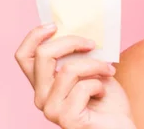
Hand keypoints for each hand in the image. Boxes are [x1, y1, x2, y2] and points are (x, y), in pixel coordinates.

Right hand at [15, 24, 134, 128]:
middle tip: (93, 44)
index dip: (34, 36)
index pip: (24, 56)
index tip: (55, 25)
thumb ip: (79, 54)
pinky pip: (83, 87)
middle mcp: (41, 96)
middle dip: (72, 41)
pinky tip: (103, 93)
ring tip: (108, 71)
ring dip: (95, 65)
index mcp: (44, 83)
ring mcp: (51, 109)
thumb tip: (78, 28)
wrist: (120, 125)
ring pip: (68, 69)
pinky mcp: (66, 118)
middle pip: (43, 55)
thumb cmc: (107, 98)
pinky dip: (100, 84)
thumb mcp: (92, 68)